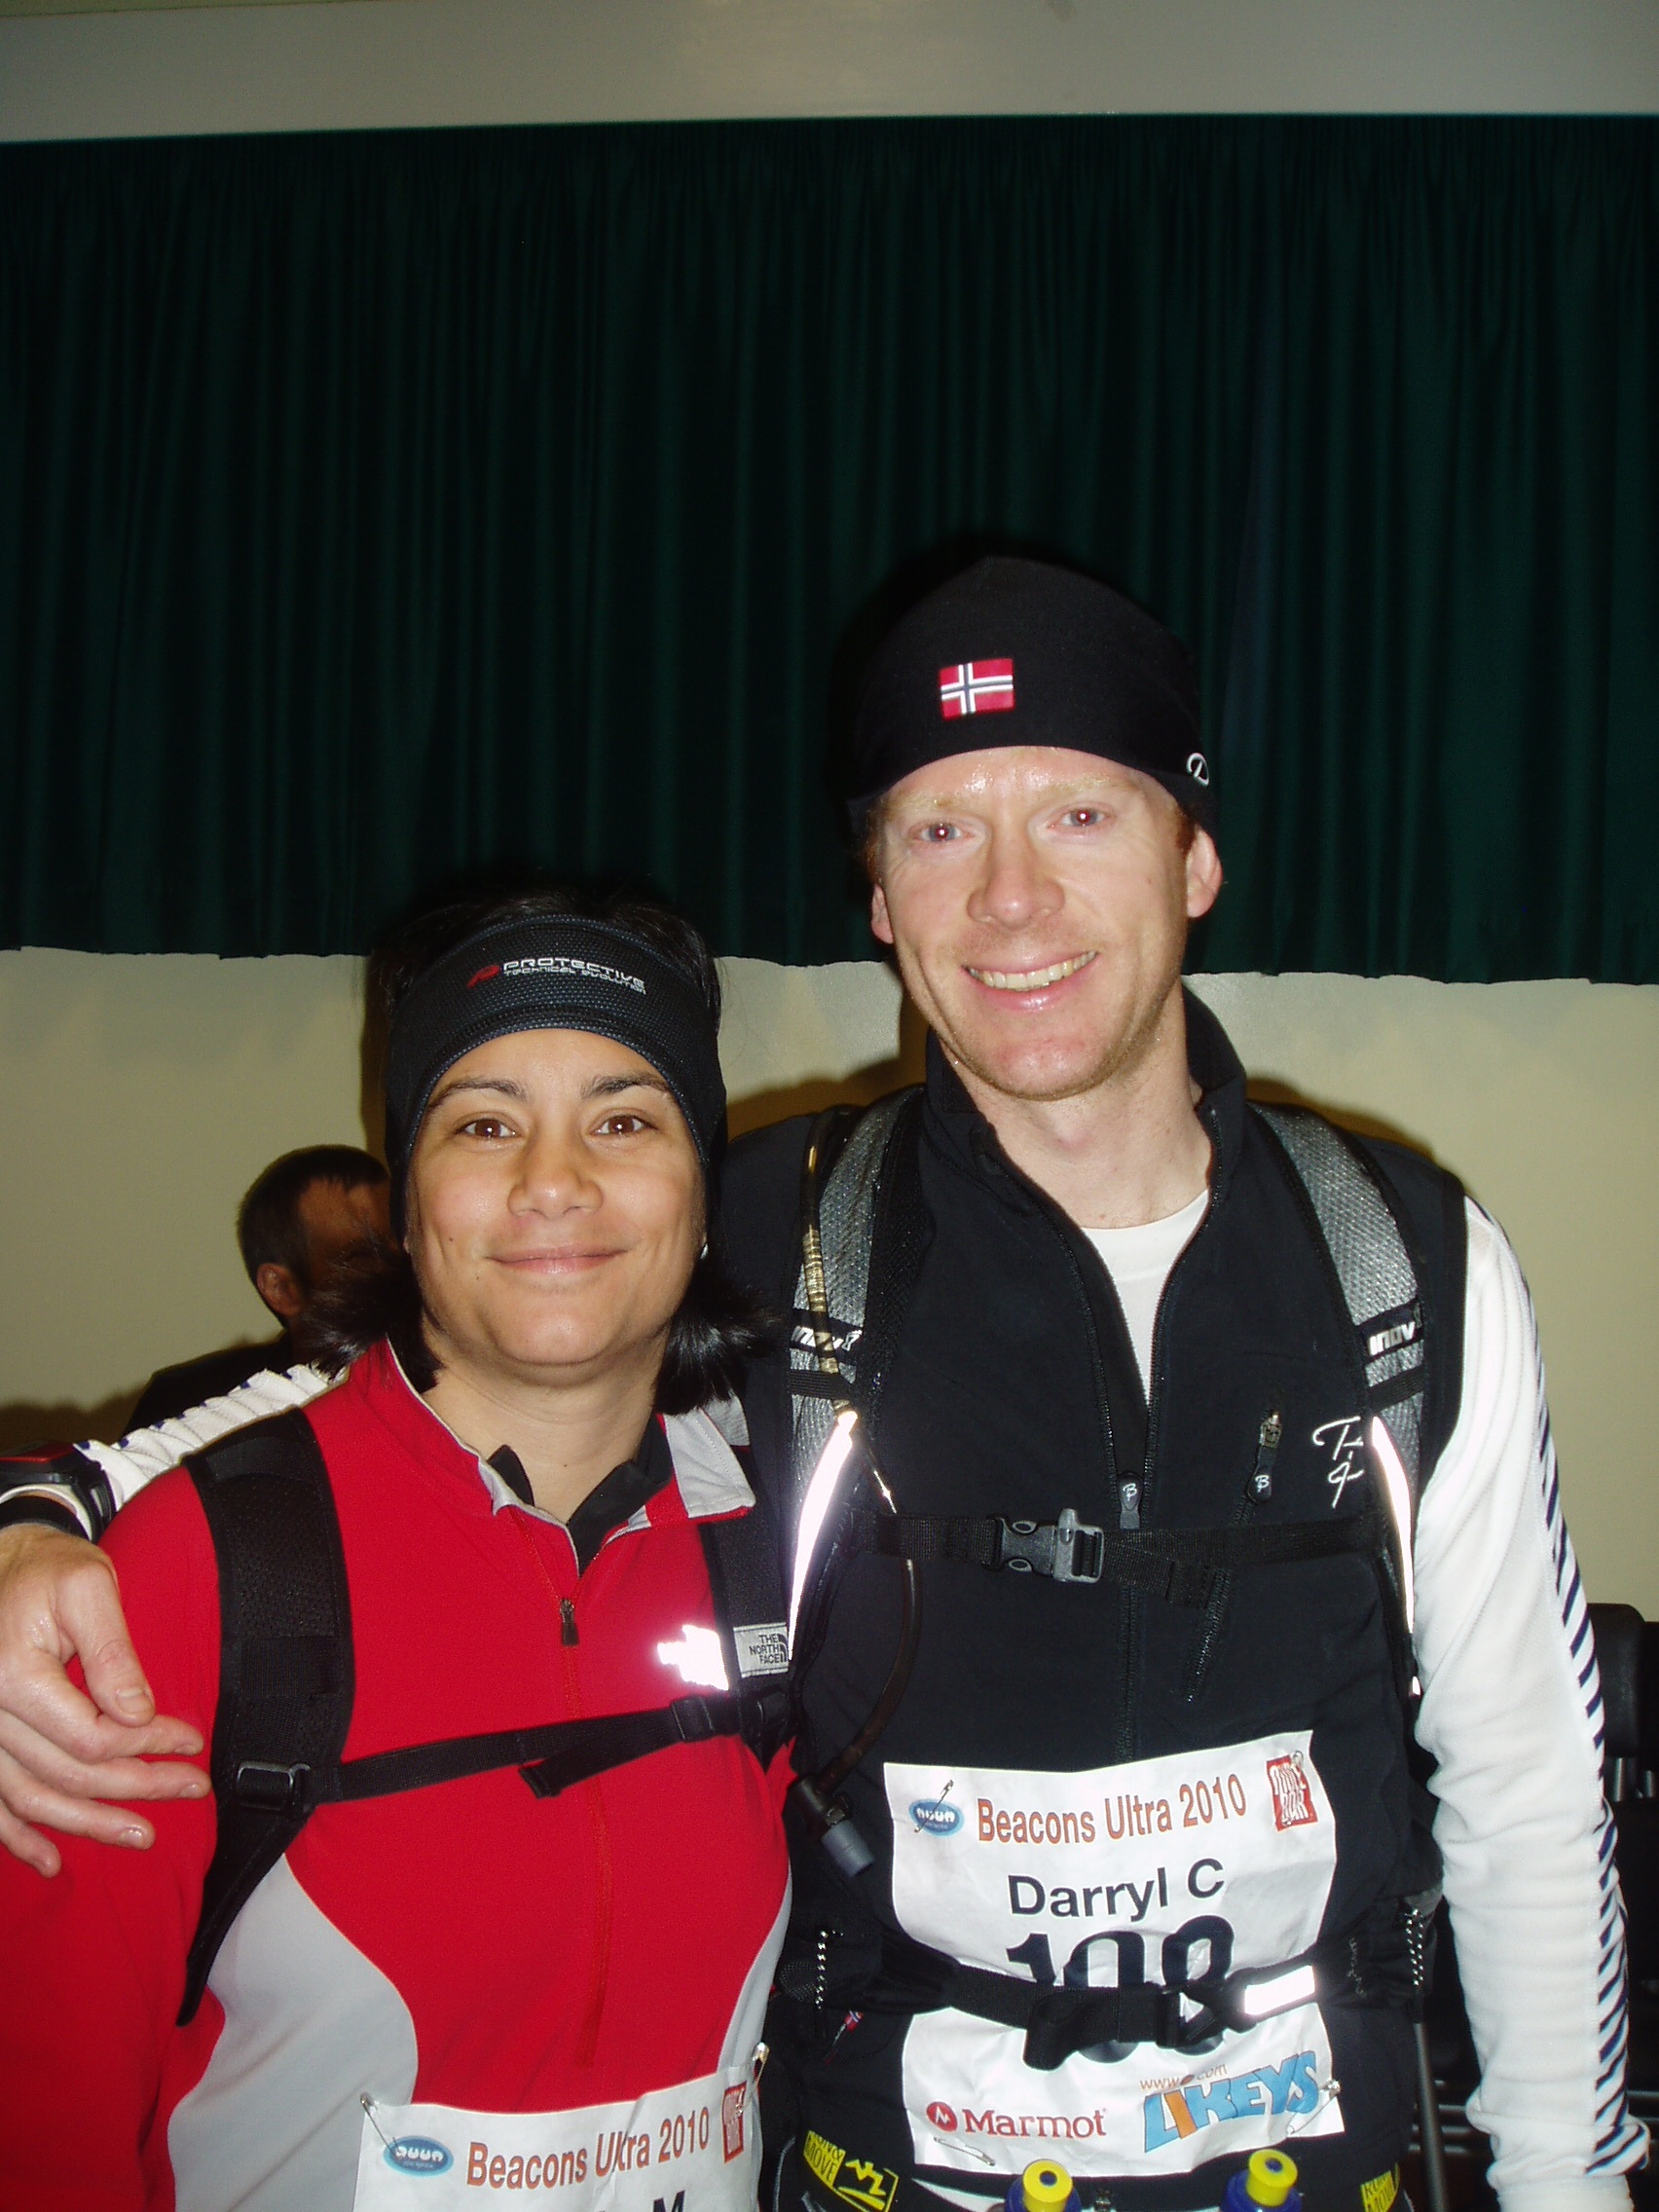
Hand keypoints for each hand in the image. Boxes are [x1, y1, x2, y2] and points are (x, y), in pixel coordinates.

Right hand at [0, 1524, 208, 1875]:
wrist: (3, 1567)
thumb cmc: (47, 1572)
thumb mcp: (88, 1587)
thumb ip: (112, 1651)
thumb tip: (139, 1712)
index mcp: (15, 1677)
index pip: (91, 1736)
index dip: (146, 1746)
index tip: (190, 1742)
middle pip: (68, 1773)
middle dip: (135, 1787)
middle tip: (190, 1789)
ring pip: (31, 1799)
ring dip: (86, 1825)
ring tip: (141, 1835)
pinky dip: (17, 1837)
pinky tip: (50, 1861)